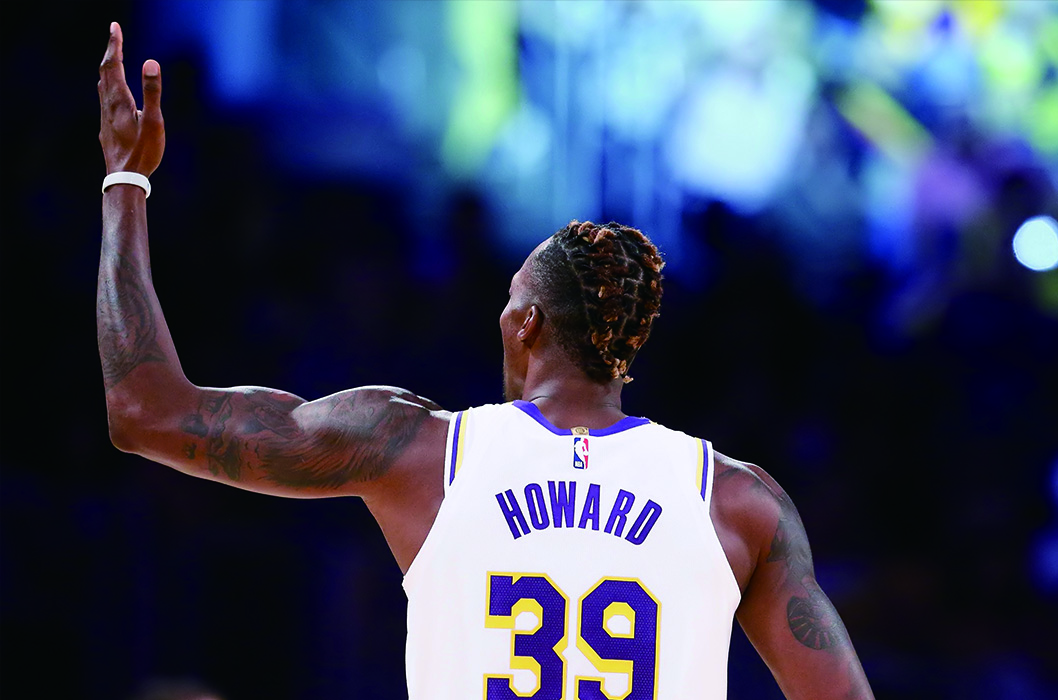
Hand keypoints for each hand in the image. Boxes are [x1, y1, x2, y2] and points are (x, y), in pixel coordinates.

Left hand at [98, 22, 164, 176]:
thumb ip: (152, 92)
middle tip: (115, 35)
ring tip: (112, 58)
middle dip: (111, 52)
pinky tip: (110, 93)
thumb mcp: (154, 122)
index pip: (113, 64)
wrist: (124, 178)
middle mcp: (108, 105)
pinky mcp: (106, 128)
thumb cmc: (142, 152)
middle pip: (105, 72)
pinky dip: (108, 86)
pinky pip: (104, 99)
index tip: (114, 27)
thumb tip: (150, 62)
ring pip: (102, 86)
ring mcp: (105, 117)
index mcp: (119, 100)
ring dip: (107, 68)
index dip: (114, 44)